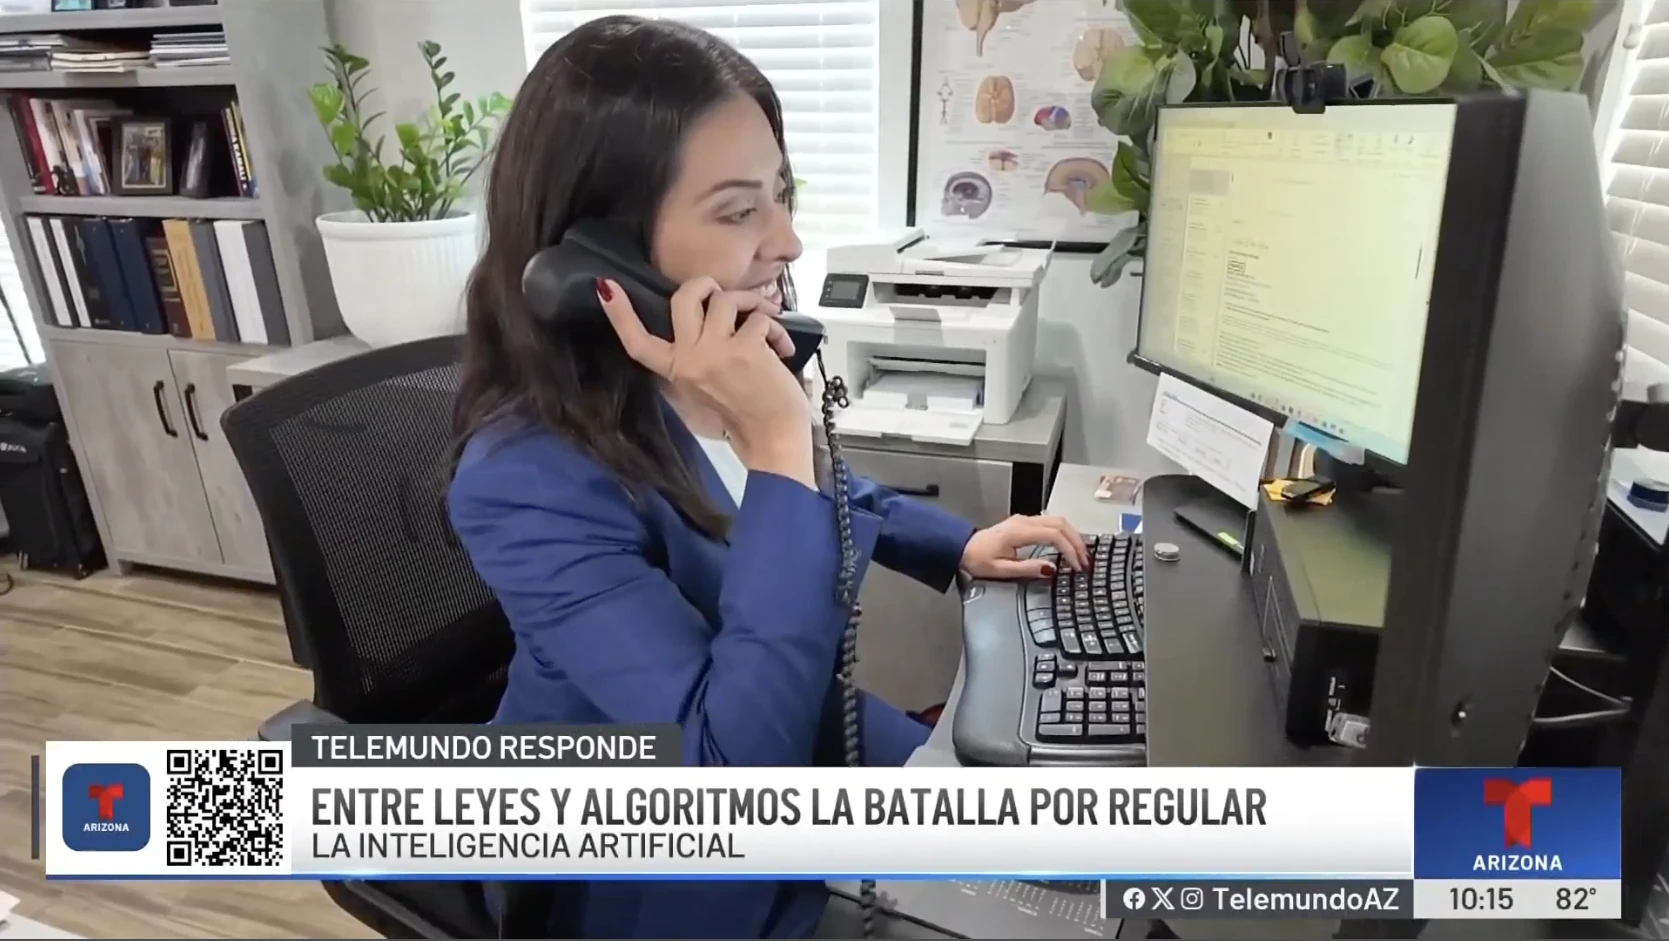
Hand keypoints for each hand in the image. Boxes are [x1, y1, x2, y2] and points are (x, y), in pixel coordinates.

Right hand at [599, 276, 812, 483]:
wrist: (773, 440)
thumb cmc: (744, 418)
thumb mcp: (703, 390)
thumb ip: (696, 359)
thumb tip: (708, 320)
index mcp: (675, 372)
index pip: (637, 343)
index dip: (620, 314)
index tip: (606, 286)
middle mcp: (689, 360)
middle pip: (683, 299)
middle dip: (704, 284)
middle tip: (721, 293)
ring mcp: (715, 352)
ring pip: (725, 300)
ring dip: (751, 304)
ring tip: (766, 320)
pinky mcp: (746, 349)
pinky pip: (759, 318)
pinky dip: (776, 329)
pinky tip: (782, 348)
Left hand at [961, 515, 1089, 579]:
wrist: (962, 548)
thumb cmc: (977, 559)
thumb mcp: (1000, 570)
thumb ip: (1027, 569)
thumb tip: (1051, 569)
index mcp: (1019, 532)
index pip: (1054, 535)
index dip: (1069, 550)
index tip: (1077, 566)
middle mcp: (1024, 521)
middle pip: (1061, 524)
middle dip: (1077, 543)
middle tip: (1085, 562)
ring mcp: (1025, 520)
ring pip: (1058, 521)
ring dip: (1073, 536)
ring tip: (1081, 555)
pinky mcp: (1025, 523)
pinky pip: (1051, 523)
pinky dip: (1065, 534)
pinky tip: (1069, 546)